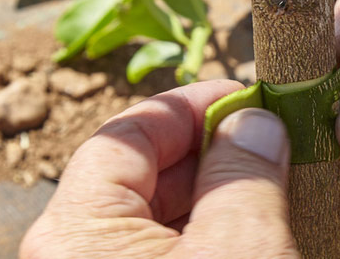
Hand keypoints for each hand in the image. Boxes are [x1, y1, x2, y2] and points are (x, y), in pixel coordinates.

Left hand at [20, 80, 297, 258]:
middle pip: (139, 174)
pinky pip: (159, 250)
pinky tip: (247, 229)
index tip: (243, 97)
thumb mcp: (240, 250)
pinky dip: (203, 233)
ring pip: (152, 216)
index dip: (189, 107)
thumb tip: (252, 121)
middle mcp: (71, 253)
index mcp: (74, 233)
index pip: (127, 135)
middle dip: (208, 150)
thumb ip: (242, 174)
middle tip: (266, 139)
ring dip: (212, 194)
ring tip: (268, 185)